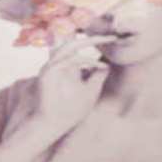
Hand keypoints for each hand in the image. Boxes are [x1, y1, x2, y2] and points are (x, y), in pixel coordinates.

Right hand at [0, 37, 107, 161]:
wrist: (52, 125)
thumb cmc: (69, 110)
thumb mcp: (91, 91)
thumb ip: (97, 76)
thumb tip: (106, 64)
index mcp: (64, 66)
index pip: (78, 47)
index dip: (93, 40)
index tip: (113, 39)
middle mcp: (56, 64)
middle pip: (74, 42)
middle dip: (94, 37)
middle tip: (113, 36)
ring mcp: (50, 67)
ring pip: (70, 47)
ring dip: (89, 42)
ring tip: (107, 40)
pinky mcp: (48, 73)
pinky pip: (68, 61)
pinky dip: (85, 61)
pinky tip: (99, 65)